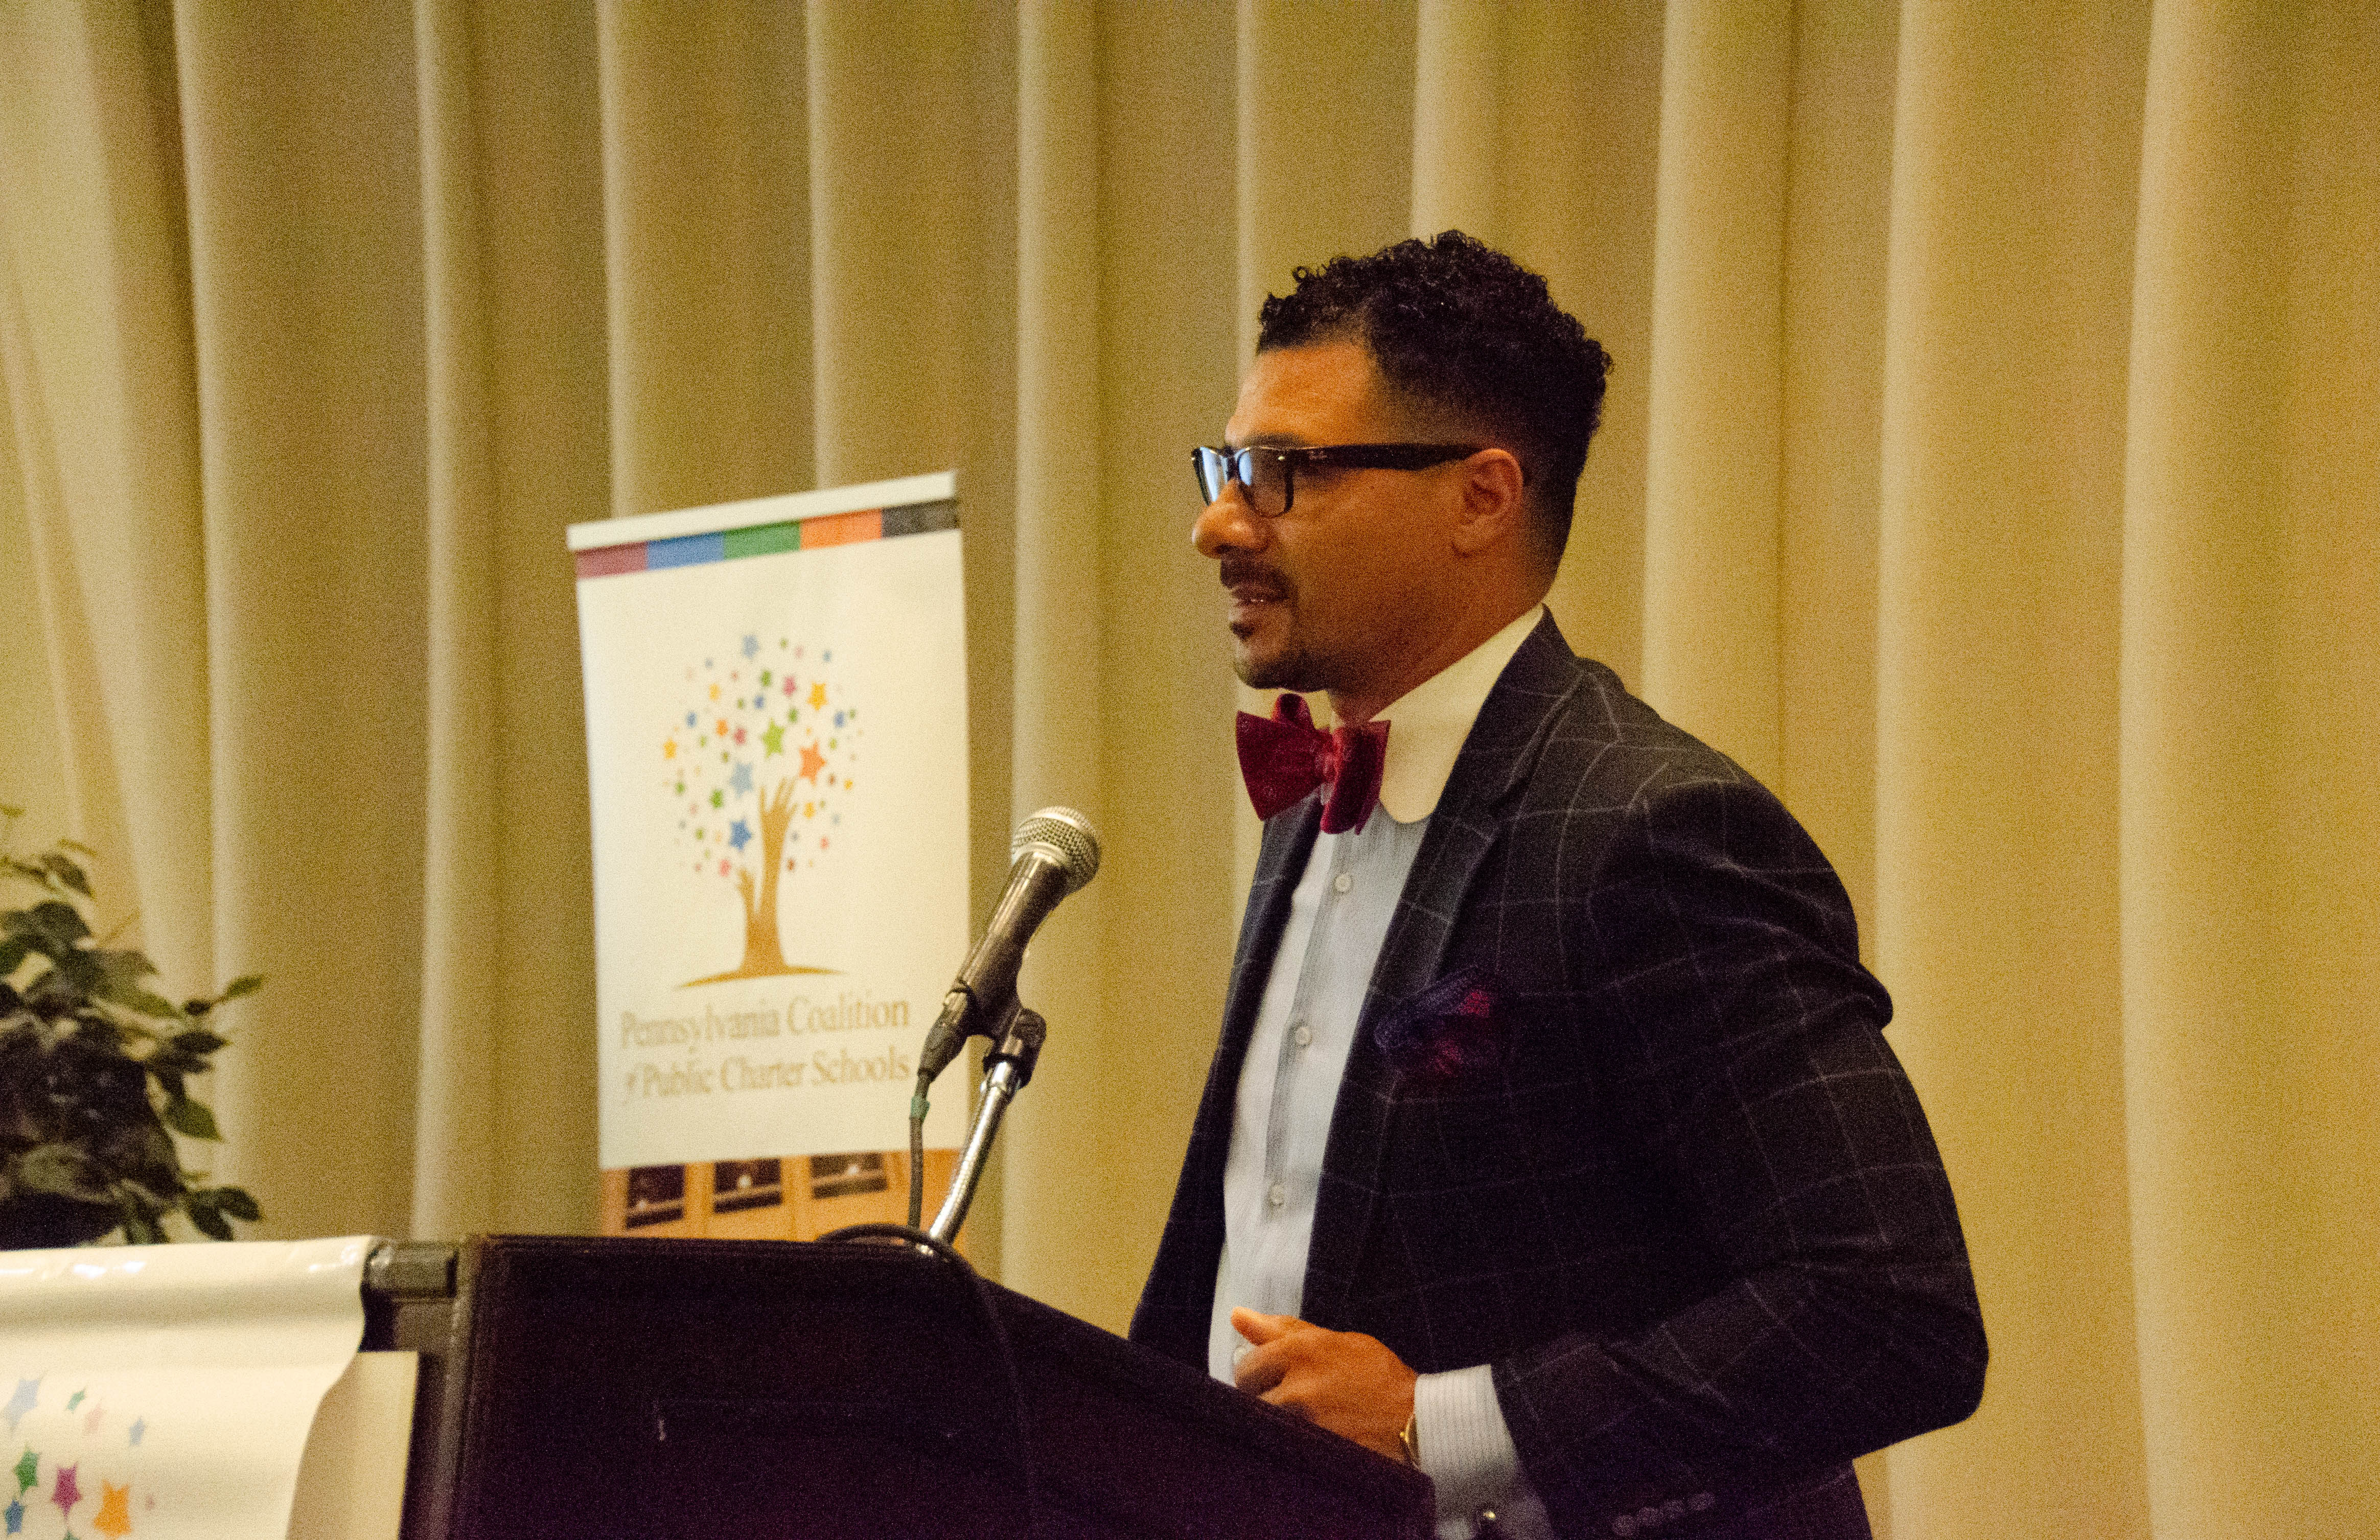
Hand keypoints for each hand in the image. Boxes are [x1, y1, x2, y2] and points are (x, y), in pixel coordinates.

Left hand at [1231, 1307, 1416, 1461]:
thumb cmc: (1378, 1376)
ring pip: (1263, 1422)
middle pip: (1248, 1396)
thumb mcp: (1336, 1340)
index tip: (1269, 1379)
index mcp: (1300, 1349)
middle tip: (1287, 1400)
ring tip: (1304, 1420)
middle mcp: (1297, 1384)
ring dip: (1274, 1422)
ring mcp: (1304, 1420)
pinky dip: (1287, 1443)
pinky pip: (1279, 1446)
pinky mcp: (1311, 1449)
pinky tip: (1308, 1440)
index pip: (1247, 1364)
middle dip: (1259, 1397)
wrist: (1415, 1419)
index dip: (1256, 1374)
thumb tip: (1238, 1315)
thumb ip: (1283, 1329)